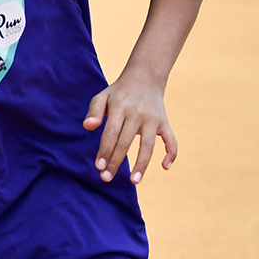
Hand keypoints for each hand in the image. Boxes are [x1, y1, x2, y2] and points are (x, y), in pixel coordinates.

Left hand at [83, 70, 175, 184]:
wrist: (145, 76)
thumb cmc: (118, 92)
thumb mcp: (102, 96)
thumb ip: (94, 111)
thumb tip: (87, 127)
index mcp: (119, 107)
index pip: (111, 133)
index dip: (105, 150)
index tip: (99, 167)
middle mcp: (137, 113)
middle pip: (126, 142)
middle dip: (116, 162)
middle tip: (106, 178)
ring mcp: (153, 119)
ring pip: (148, 145)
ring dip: (141, 164)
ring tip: (134, 181)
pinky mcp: (164, 122)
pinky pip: (171, 139)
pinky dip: (171, 153)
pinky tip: (165, 167)